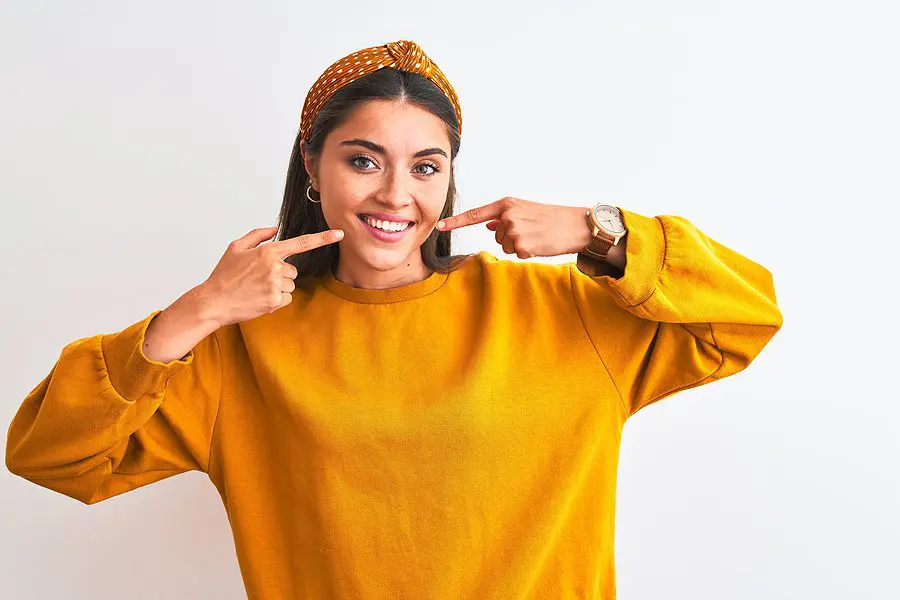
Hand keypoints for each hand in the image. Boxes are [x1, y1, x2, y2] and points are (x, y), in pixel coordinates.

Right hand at [200, 225, 343, 326]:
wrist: (213, 301)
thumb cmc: (223, 275)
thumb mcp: (236, 247)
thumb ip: (257, 235)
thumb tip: (275, 229)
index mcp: (267, 251)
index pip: (302, 243)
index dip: (323, 238)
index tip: (340, 234)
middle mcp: (275, 267)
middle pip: (293, 270)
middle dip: (280, 274)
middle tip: (258, 279)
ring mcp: (276, 284)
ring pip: (290, 284)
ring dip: (277, 287)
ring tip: (256, 289)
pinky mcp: (275, 301)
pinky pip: (286, 298)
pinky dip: (276, 300)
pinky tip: (259, 298)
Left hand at [435, 197, 593, 258]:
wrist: (576, 225)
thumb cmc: (552, 218)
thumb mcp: (526, 211)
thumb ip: (504, 217)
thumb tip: (488, 225)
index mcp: (506, 204)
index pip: (475, 214)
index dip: (456, 221)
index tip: (439, 226)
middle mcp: (507, 215)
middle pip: (496, 237)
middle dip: (511, 239)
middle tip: (532, 232)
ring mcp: (514, 230)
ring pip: (505, 247)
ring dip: (520, 246)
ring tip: (537, 237)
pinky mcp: (522, 245)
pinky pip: (517, 254)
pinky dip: (528, 253)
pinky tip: (540, 244)